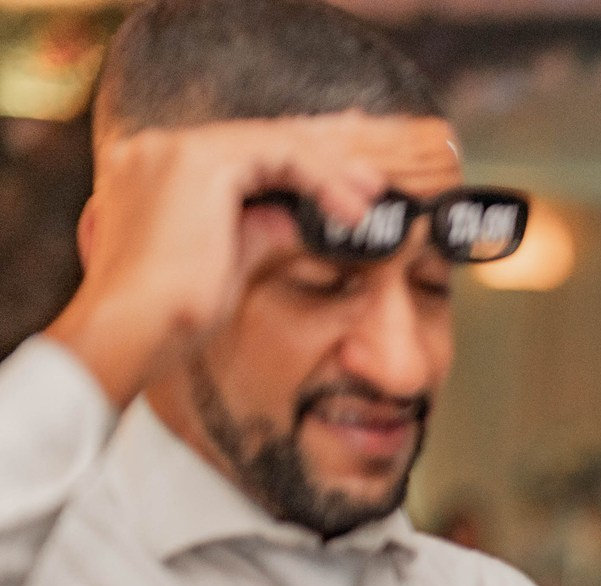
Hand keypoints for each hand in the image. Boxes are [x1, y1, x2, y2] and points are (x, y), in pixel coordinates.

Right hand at [47, 114, 453, 404]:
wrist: (131, 331)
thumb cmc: (168, 316)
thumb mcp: (224, 264)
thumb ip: (256, 231)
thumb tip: (293, 219)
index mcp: (152, 171)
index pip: (238, 155)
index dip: (296, 168)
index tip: (340, 190)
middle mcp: (156, 150)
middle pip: (257, 140)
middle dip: (321, 161)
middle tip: (370, 184)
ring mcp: (172, 150)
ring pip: (272, 142)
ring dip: (329, 170)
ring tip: (369, 199)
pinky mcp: (198, 162)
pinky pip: (279, 154)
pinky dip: (321, 178)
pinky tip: (350, 210)